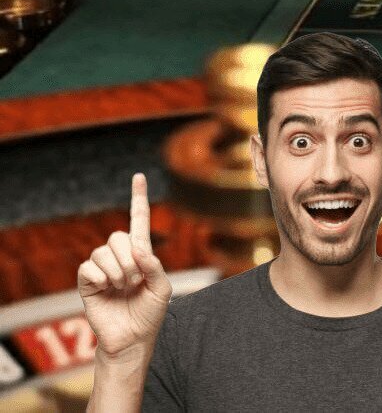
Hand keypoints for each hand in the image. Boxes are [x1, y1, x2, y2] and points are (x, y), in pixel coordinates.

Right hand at [77, 174, 171, 359]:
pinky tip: (106, 289)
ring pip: (103, 251)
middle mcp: (120, 256)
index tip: (139, 176)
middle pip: (119, 236)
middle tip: (134, 281)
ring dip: (118, 271)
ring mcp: (102, 268)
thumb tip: (138, 248)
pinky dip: (100, 277)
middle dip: (130, 259)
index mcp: (141, 254)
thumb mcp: (162, 289)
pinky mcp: (87, 281)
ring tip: (122, 288)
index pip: (139, 221)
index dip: (138, 198)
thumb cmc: (149, 314)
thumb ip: (155, 266)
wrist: (132, 338)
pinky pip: (89, 267)